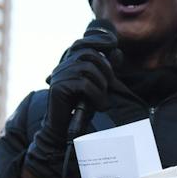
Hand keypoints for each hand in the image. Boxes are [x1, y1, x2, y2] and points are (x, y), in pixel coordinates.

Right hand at [22, 28, 118, 177]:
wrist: (62, 130)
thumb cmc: (80, 109)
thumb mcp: (95, 87)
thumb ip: (104, 72)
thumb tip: (118, 52)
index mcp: (70, 64)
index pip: (88, 48)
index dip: (103, 54)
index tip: (112, 68)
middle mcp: (63, 66)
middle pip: (89, 55)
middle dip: (105, 70)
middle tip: (108, 88)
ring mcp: (59, 76)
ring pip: (88, 69)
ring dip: (101, 85)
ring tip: (103, 100)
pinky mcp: (58, 87)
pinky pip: (84, 84)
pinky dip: (97, 96)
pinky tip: (99, 106)